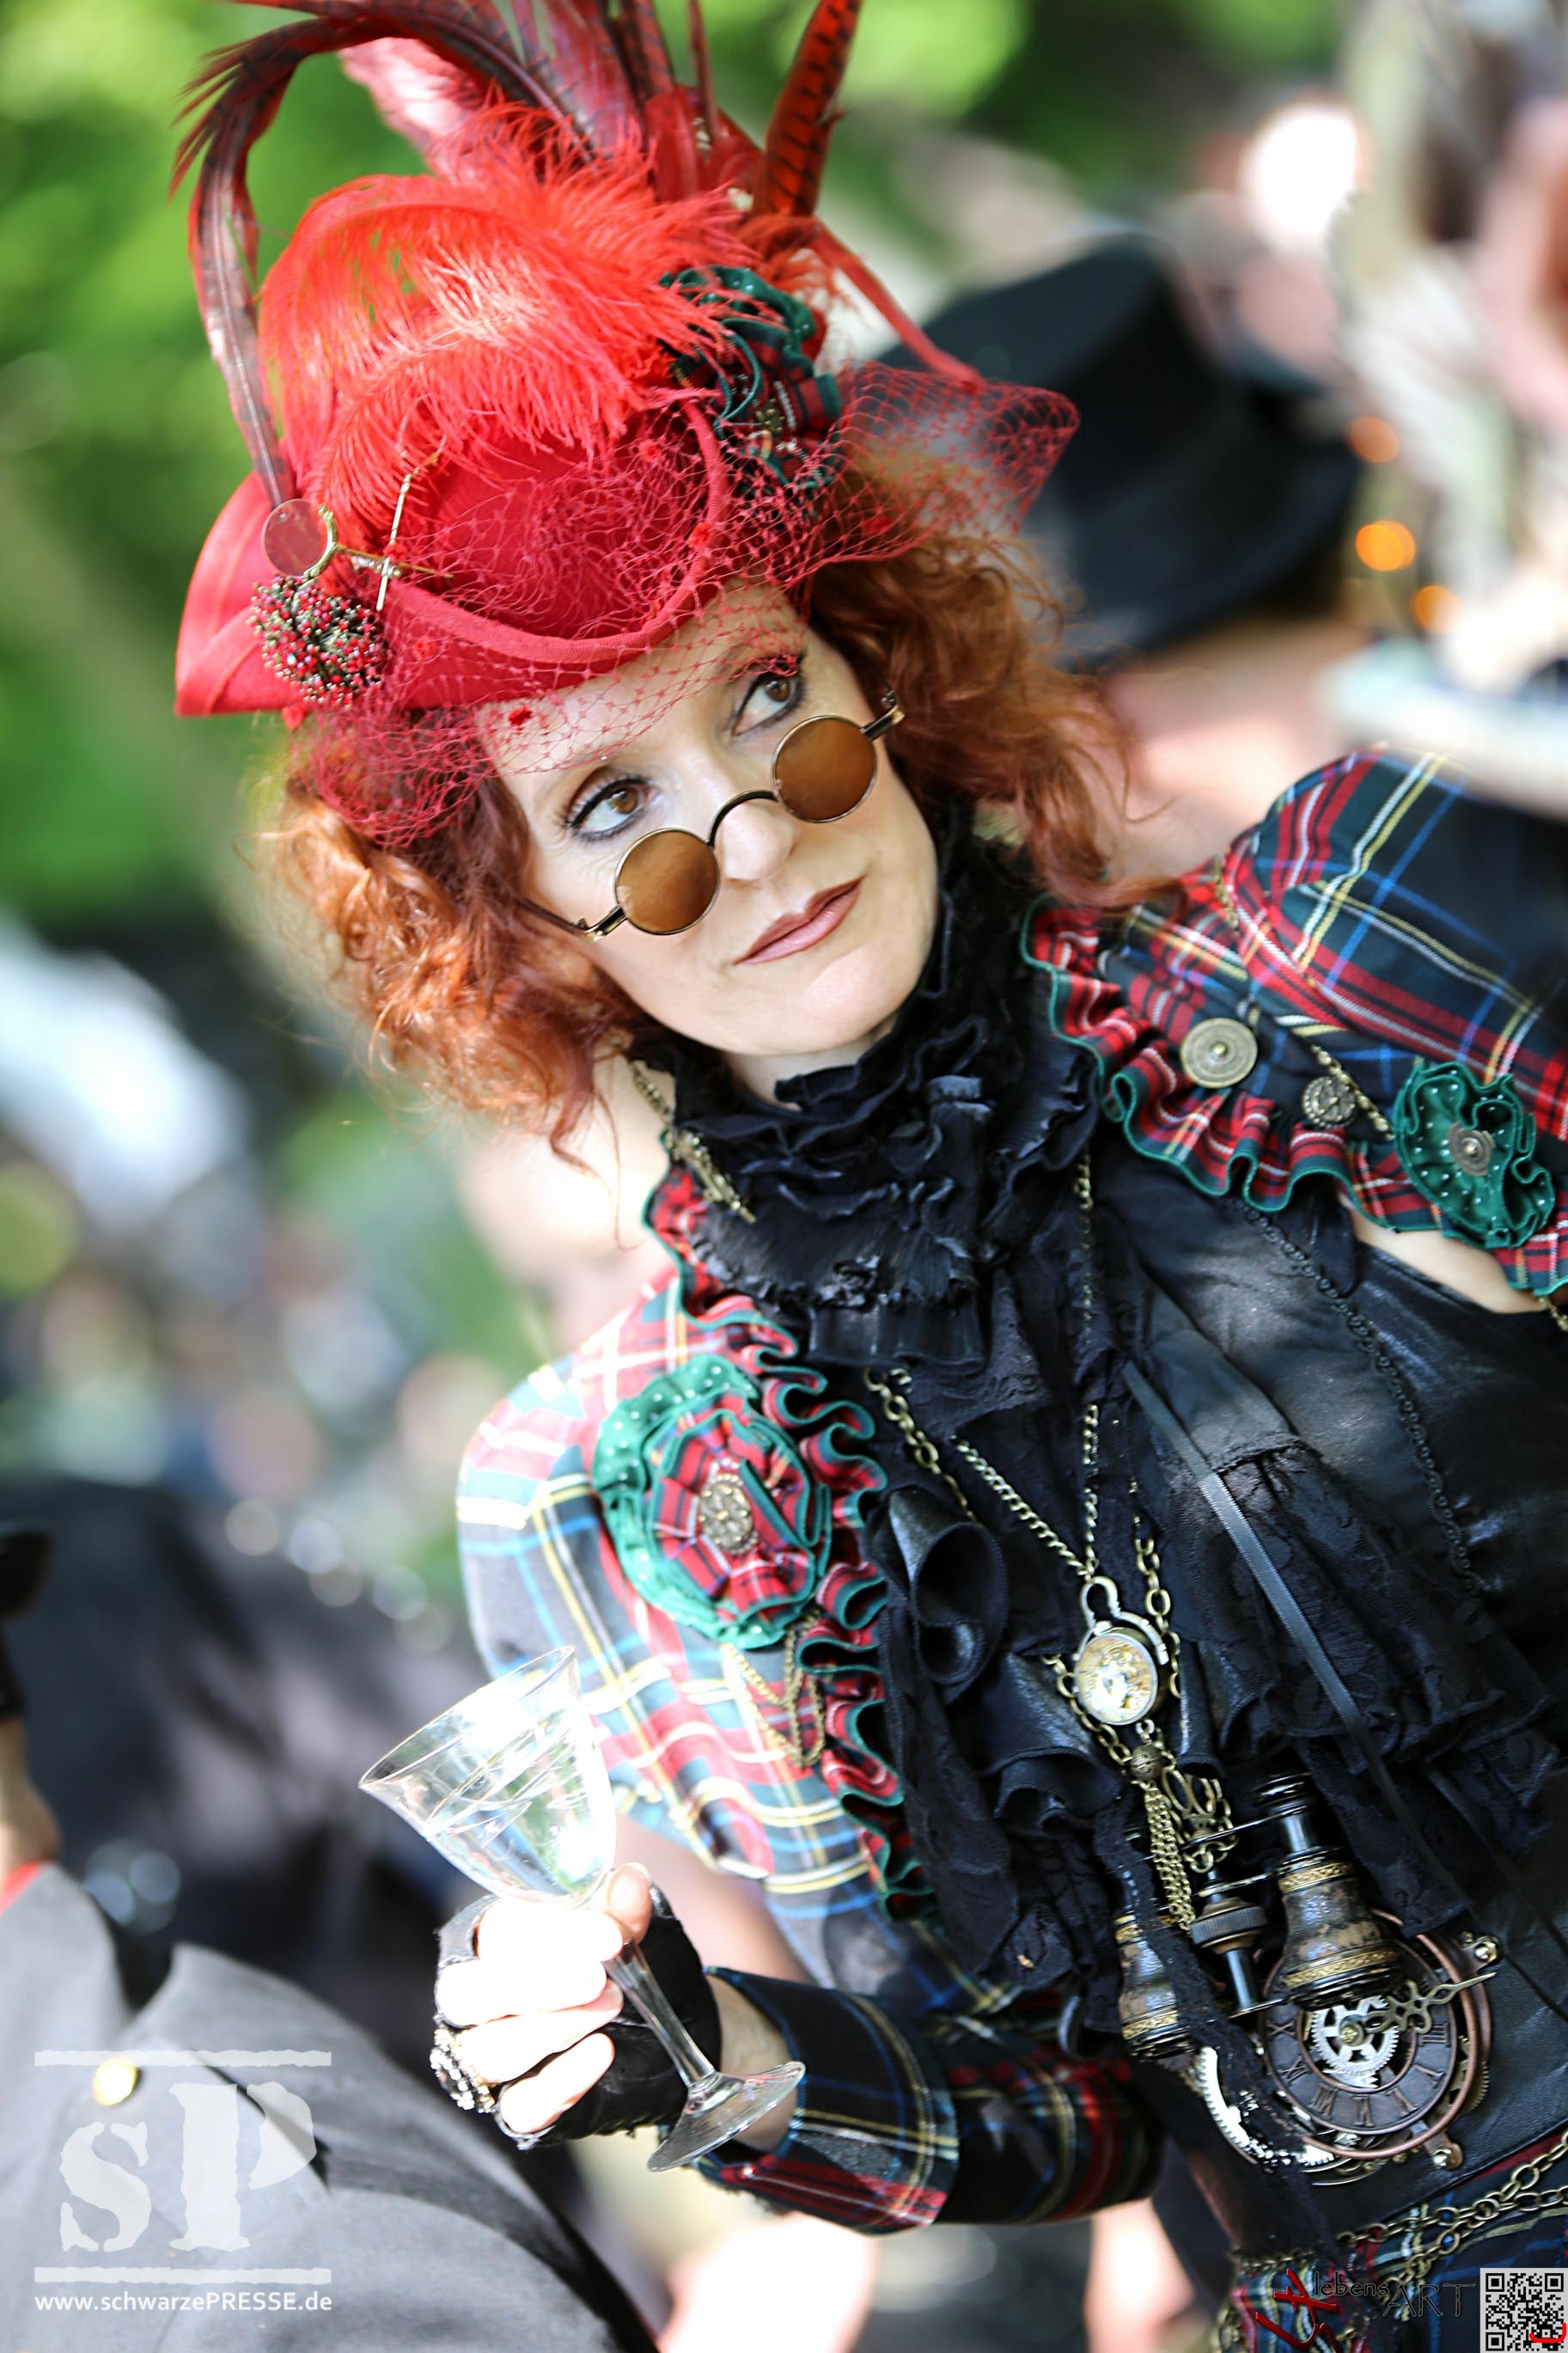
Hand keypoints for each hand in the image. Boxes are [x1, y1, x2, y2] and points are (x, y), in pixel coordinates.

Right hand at [436, 1864, 725, 2143]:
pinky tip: (601, 2054)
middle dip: (533, 1984)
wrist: (659, 2035)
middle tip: (597, 1977)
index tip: (609, 1934)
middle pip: (467, 1994)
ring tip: (613, 2004)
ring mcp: (493, 2057)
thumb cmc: (622, 1967)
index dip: (548, 1932)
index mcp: (494, 1941)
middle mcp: (478, 1999)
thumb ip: (623, 1911)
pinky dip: (561, 2082)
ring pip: (491, 2051)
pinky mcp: (518, 2107)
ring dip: (555, 2028)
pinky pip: (521, 2105)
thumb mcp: (629, 1932)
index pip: (494, 1932)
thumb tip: (630, 1881)